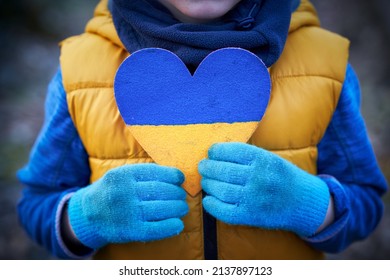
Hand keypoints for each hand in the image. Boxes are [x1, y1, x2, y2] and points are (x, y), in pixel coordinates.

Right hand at [67, 164, 187, 248]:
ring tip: (182, 208)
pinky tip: (178, 224)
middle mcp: (124, 192)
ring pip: (162, 209)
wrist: (88, 214)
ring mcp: (127, 213)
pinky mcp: (129, 231)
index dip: (173, 176)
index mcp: (123, 175)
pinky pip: (156, 229)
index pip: (156, 172)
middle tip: (181, 196)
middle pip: (162, 191)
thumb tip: (177, 176)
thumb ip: (145, 173)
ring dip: (178, 208)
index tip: (180, 179)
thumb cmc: (113, 191)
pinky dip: (171, 226)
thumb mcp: (122, 175)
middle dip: (177, 193)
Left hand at [198, 143, 329, 236]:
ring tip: (206, 181)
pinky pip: (224, 211)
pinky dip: (211, 205)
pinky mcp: (250, 216)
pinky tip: (209, 199)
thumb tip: (215, 153)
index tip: (211, 152)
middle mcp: (257, 177)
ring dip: (208, 184)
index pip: (230, 151)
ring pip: (220, 190)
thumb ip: (246, 155)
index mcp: (262, 159)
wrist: (303, 201)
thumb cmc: (282, 176)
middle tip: (203, 166)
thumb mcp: (269, 158)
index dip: (215, 151)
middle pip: (222, 170)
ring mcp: (254, 198)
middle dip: (207, 167)